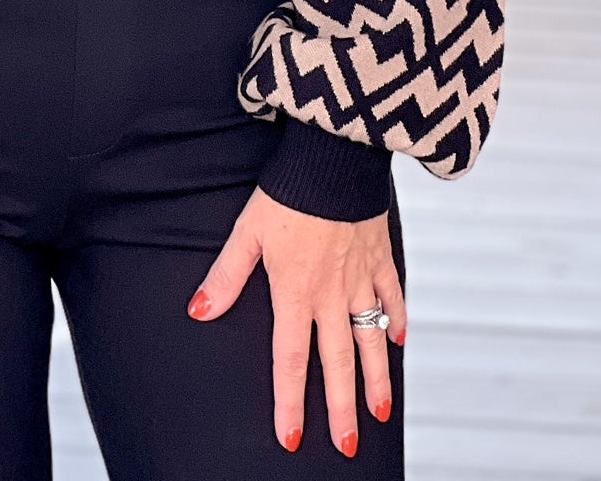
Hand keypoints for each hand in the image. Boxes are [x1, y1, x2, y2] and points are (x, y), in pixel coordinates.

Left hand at [187, 185, 406, 457]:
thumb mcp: (247, 232)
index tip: (293, 438)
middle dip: (341, 409)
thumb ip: (226, 275)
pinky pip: (393, 294)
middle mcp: (332, 294)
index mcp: (296, 292)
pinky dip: (398, 319)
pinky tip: (400, 340)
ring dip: (376, 379)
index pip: (290, 360)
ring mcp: (361, 277)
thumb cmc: (286, 189)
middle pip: (337, 363)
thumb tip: (200, 311)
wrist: (335, 155)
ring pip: (371, 339)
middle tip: (347, 445)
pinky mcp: (381, 255)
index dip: (290, 402)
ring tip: (379, 412)